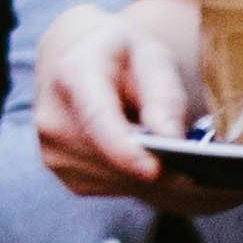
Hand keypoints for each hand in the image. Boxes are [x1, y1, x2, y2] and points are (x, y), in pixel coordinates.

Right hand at [35, 0, 206, 192]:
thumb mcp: (151, 58)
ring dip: (143, 172)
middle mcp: (52, 114)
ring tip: (163, 152)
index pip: (97, 118)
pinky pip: (107, 185)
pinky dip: (129, 176)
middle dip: (153, 164)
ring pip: (113, 177)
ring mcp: (51, 146)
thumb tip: (170, 138)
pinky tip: (136, 153)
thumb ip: (163, 95)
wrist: (78, 59)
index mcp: (73, 72)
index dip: (125, 149)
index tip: (155, 169)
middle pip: (110, 157)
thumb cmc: (122, 57)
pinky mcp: (58, 168)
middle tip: (191, 163)